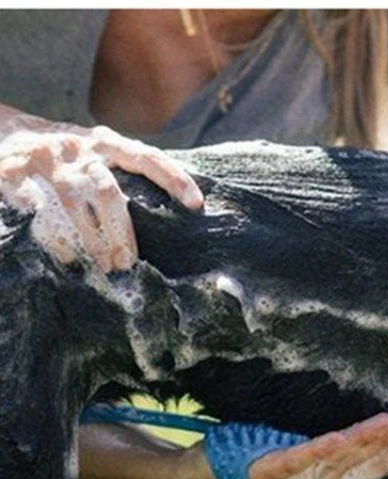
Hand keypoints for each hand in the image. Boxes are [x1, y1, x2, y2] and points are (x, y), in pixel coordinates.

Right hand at [0, 122, 202, 271]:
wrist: (4, 130)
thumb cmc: (67, 156)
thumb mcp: (99, 153)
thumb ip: (128, 174)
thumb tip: (177, 208)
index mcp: (106, 143)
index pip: (147, 157)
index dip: (174, 178)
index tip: (197, 204)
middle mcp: (79, 148)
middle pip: (108, 191)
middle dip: (121, 232)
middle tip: (128, 263)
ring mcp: (46, 158)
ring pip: (73, 202)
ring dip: (91, 240)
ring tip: (104, 267)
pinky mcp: (13, 170)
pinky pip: (35, 206)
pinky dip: (51, 234)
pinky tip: (67, 257)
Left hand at [178, 413, 387, 478]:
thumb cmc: (248, 466)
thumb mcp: (289, 461)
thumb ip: (319, 454)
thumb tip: (353, 433)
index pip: (361, 473)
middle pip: (354, 466)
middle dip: (386, 446)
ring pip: (333, 462)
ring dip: (363, 443)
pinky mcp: (264, 472)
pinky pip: (295, 461)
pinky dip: (318, 451)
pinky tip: (339, 438)